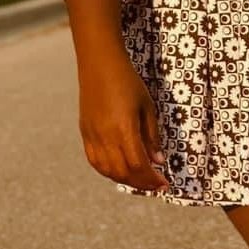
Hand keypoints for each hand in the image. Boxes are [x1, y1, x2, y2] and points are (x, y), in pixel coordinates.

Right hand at [77, 56, 171, 193]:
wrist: (99, 64)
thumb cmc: (128, 82)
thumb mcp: (147, 107)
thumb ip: (152, 136)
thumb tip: (158, 161)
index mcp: (124, 129)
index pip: (138, 165)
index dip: (152, 179)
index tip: (164, 183)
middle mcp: (106, 136)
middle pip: (123, 172)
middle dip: (141, 183)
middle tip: (155, 184)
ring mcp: (92, 136)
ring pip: (107, 170)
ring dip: (125, 179)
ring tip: (139, 179)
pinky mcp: (84, 133)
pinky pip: (94, 160)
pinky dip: (107, 171)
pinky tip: (119, 170)